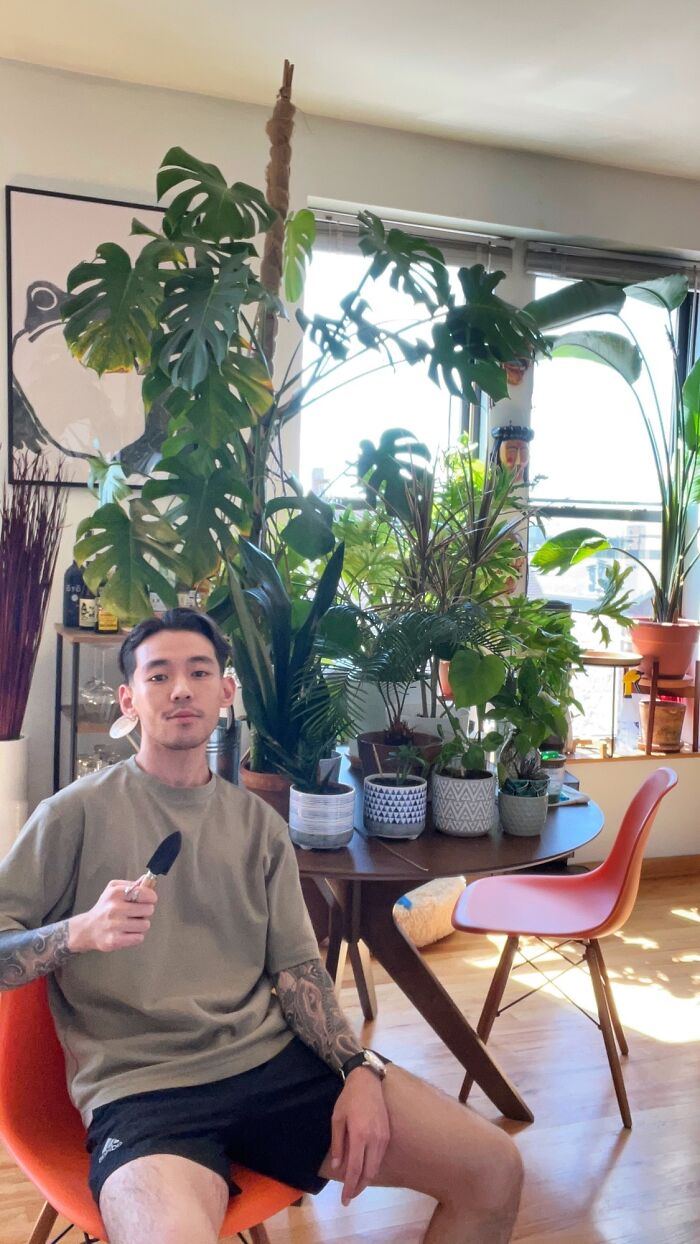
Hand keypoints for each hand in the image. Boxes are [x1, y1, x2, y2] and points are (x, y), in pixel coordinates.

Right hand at [68, 880, 157, 953]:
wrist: (87, 929)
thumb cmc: (104, 908)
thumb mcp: (113, 890)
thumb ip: (132, 885)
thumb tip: (147, 879)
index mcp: (115, 893)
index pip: (144, 893)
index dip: (151, 897)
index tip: (149, 899)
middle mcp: (114, 908)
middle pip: (148, 910)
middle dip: (145, 912)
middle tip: (136, 913)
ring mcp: (114, 925)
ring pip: (145, 925)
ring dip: (141, 925)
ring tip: (131, 923)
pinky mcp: (115, 940)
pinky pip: (139, 938)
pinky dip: (136, 936)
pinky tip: (128, 932)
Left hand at [330, 1068, 390, 1205]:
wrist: (367, 1082)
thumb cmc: (348, 1099)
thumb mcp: (337, 1119)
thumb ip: (338, 1144)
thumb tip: (338, 1167)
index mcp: (359, 1135)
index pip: (355, 1169)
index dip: (350, 1186)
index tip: (345, 1199)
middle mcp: (374, 1139)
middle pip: (368, 1172)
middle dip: (359, 1188)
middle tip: (349, 1197)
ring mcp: (383, 1137)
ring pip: (376, 1166)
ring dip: (366, 1179)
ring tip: (355, 1186)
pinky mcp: (387, 1134)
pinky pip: (379, 1157)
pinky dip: (372, 1168)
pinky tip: (364, 1170)